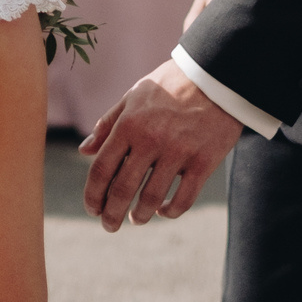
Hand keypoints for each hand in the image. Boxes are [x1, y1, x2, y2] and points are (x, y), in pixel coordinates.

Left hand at [78, 59, 244, 231]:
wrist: (217, 75)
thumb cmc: (171, 85)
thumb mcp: (134, 96)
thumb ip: (108, 123)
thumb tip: (84, 151)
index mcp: (129, 124)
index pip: (101, 169)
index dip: (93, 196)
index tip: (92, 209)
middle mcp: (151, 140)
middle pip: (122, 190)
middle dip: (111, 215)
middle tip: (109, 226)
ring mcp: (178, 152)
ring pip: (151, 199)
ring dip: (139, 216)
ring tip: (135, 219)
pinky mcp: (204, 162)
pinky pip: (184, 199)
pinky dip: (170, 212)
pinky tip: (163, 211)